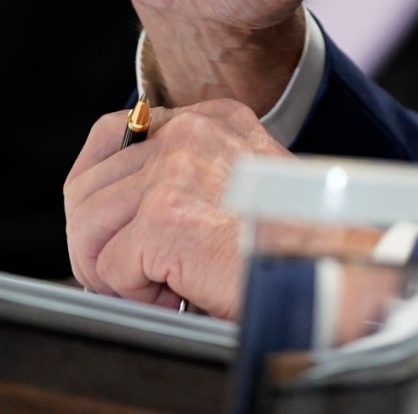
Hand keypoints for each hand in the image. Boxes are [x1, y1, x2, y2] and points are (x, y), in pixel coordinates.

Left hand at [64, 100, 282, 316]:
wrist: (331, 273)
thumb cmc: (295, 244)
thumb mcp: (243, 187)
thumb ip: (189, 179)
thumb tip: (119, 214)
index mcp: (212, 120)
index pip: (114, 134)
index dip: (103, 196)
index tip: (116, 232)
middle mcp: (190, 133)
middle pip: (86, 187)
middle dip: (99, 242)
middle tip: (138, 276)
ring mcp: (173, 171)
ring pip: (87, 228)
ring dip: (116, 272)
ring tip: (166, 286)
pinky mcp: (163, 218)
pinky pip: (109, 268)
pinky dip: (138, 296)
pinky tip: (183, 294)